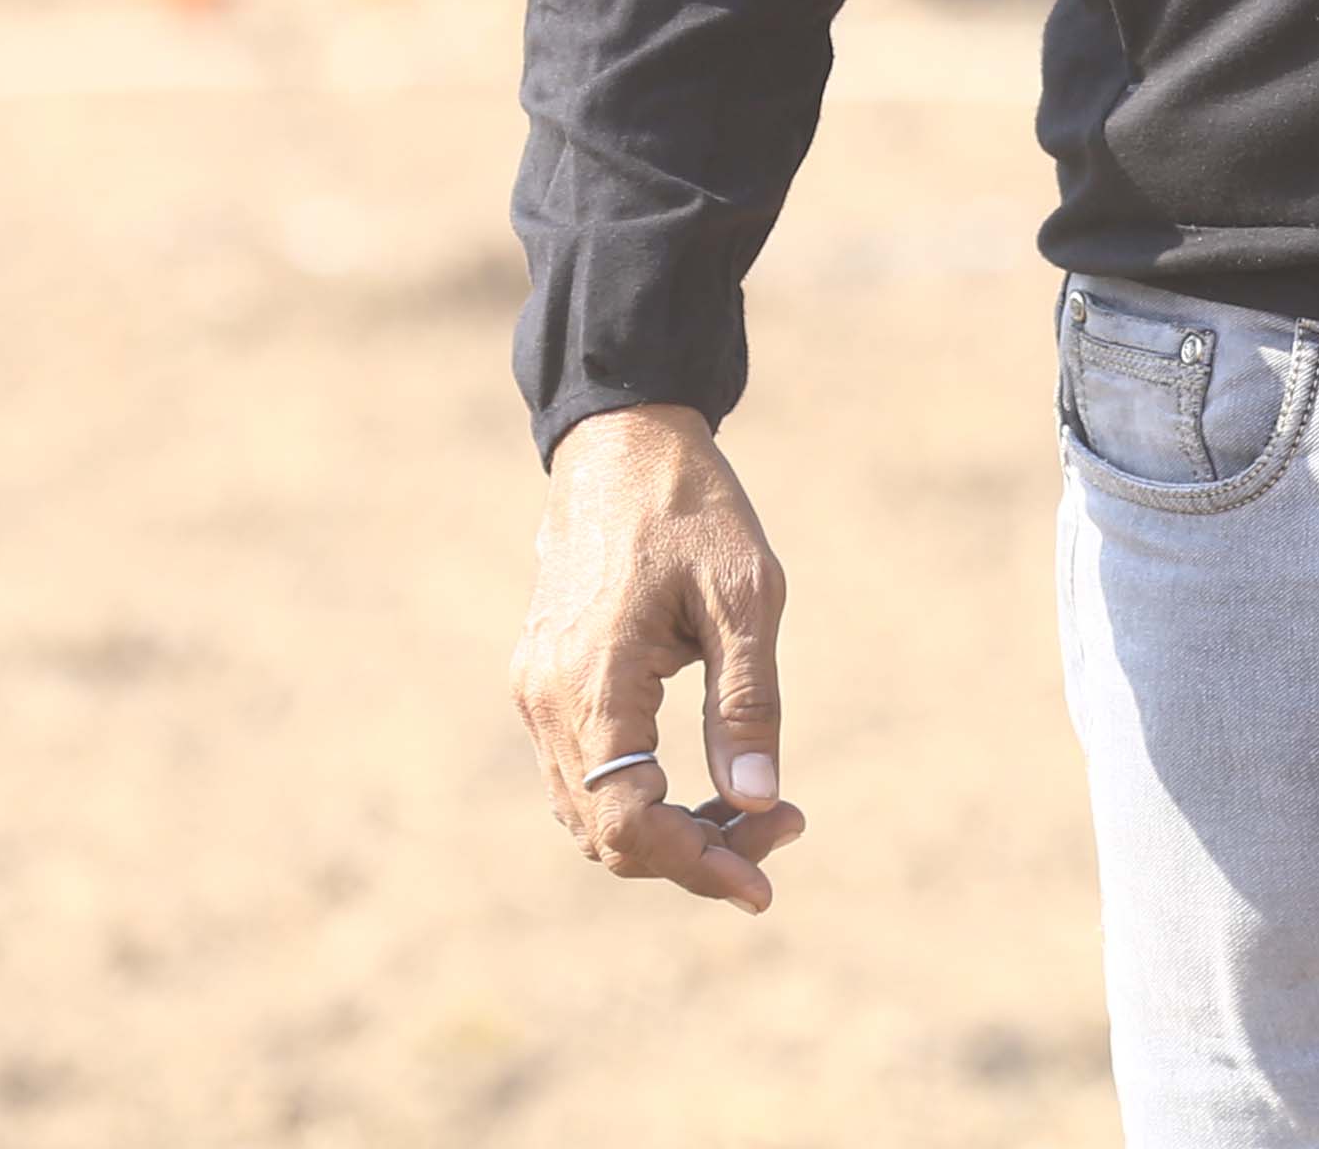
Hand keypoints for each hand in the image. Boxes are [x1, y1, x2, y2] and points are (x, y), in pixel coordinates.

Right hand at [509, 403, 805, 911]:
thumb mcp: (745, 594)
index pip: (627, 822)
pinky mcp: (543, 679)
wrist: (622, 437)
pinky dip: (640, 796)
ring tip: (757, 812)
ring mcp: (536, 690)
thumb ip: (747, 703)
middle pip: (607, 832)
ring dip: (669, 831)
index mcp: (593, 679)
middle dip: (695, 853)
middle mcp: (546, 697)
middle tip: (782, 831)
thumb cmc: (693, 505)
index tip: (764, 880)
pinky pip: (584, 772)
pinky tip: (706, 783)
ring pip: (591, 811)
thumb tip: (757, 803)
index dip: (695, 866)